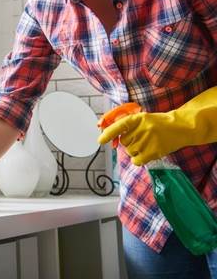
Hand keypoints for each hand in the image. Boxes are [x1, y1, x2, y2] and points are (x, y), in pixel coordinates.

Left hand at [97, 86, 216, 165]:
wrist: (180, 127)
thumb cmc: (158, 123)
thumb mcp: (142, 118)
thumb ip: (127, 126)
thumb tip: (110, 137)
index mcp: (136, 119)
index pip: (118, 127)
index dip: (107, 134)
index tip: (100, 141)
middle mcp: (141, 129)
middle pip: (123, 142)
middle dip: (129, 142)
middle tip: (142, 137)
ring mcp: (147, 141)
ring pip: (129, 151)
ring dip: (135, 150)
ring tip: (147, 143)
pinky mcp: (153, 152)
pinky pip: (136, 161)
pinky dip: (139, 159)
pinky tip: (147, 153)